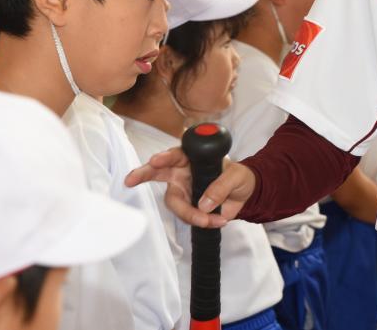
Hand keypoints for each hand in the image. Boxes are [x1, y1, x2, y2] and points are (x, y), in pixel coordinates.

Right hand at [125, 146, 256, 228]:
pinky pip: (187, 216)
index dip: (164, 157)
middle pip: (158, 173)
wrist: (245, 194)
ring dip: (190, 214)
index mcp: (193, 158)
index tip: (155, 160)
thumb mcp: (236, 176)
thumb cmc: (238, 177)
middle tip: (131, 179)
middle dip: (143, 174)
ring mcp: (183, 191)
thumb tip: (204, 204)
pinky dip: (201, 221)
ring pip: (175, 203)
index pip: (176, 155)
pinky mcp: (187, 207)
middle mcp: (182, 173)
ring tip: (212, 219)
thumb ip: (221, 186)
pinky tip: (217, 221)